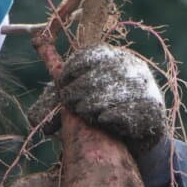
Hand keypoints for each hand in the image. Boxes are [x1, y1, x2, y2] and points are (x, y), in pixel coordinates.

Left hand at [49, 46, 167, 148]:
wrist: (144, 131)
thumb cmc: (110, 107)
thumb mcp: (90, 91)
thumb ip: (67, 86)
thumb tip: (36, 74)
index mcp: (118, 57)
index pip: (91, 55)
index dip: (72, 67)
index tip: (61, 81)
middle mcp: (133, 68)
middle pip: (96, 76)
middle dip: (77, 90)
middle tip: (69, 103)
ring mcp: (145, 89)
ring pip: (108, 95)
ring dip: (89, 105)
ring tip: (84, 112)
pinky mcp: (151, 111)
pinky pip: (123, 113)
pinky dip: (108, 117)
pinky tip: (102, 120)